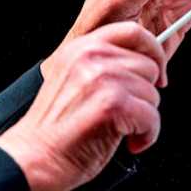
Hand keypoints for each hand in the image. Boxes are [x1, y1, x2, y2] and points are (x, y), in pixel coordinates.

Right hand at [0, 22, 165, 190]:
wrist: (34, 158)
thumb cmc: (54, 129)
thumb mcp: (72, 79)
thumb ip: (102, 65)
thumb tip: (143, 65)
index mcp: (80, 47)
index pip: (132, 31)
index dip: (152, 52)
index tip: (155, 72)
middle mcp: (90, 57)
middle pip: (148, 65)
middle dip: (145, 94)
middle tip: (128, 112)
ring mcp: (101, 78)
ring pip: (152, 94)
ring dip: (145, 118)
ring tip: (122, 130)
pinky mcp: (112, 104)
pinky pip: (152, 117)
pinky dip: (146, 136)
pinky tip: (128, 142)